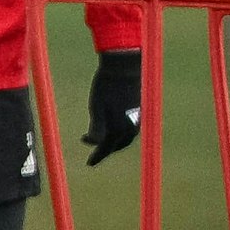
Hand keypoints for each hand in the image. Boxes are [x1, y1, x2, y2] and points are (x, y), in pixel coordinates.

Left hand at [82, 47, 140, 163]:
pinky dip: (121, 131)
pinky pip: (130, 128)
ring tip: (101, 138)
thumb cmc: (106, 85)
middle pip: (117, 145)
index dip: (97, 156)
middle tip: (94, 150)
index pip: (106, 148)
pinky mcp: (140, 110)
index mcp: (118, 128)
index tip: (89, 163)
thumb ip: (95, 127)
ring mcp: (138, 119)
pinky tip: (113, 126)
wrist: (124, 66)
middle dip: (106, 149)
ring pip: (125, 137)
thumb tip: (93, 142)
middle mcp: (131, 127)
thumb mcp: (96, 107)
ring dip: (114, 140)